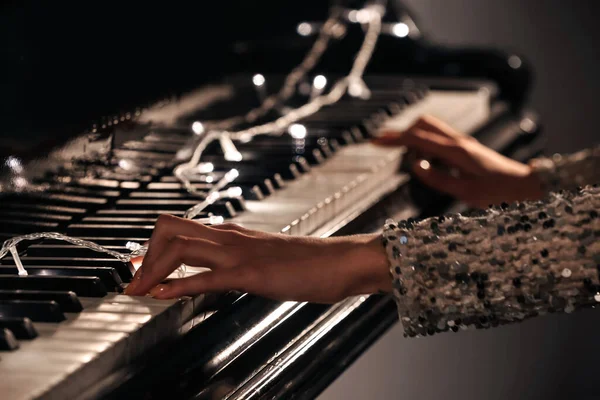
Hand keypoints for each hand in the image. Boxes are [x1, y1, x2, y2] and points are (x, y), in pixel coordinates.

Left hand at [124, 215, 390, 301]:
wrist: (340, 262)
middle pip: (171, 231)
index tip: (138, 265)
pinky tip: (160, 296)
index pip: (182, 229)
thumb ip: (241, 262)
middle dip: (145, 255)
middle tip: (133, 281)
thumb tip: (222, 271)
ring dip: (152, 270)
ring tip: (137, 291)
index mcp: (233, 235)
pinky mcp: (251, 273)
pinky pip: (207, 277)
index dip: (153, 246)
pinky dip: (178, 285)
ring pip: (181, 248)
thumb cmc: (308, 263)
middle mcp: (230, 238)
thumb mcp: (266, 260)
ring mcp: (239, 253)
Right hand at [372, 115, 544, 207]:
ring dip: (416, 141)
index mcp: (456, 151)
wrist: (526, 186)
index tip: (375, 141)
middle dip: (403, 134)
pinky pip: (438, 139)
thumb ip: (437, 179)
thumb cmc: (499, 193)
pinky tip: (430, 165)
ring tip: (418, 165)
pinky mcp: (465, 147)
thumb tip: (415, 166)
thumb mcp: (466, 193)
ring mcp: (462, 142)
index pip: (417, 138)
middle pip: (422, 123)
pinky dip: (427, 147)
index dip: (393, 139)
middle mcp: (458, 141)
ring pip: (430, 129)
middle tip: (392, 150)